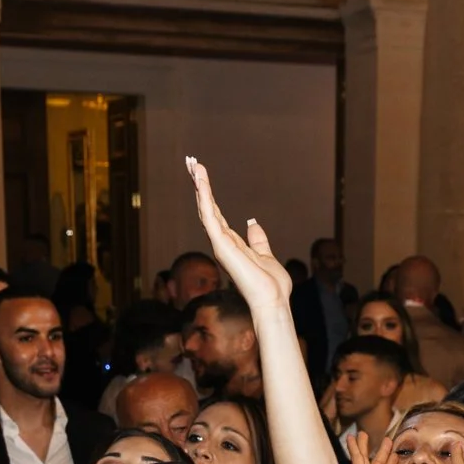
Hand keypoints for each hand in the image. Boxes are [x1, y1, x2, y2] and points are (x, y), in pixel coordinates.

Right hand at [187, 156, 293, 317]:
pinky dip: (204, 197)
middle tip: (190, 162)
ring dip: (199, 185)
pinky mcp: (221, 245)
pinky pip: (209, 216)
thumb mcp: (265, 255)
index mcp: (231, 244)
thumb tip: (252, 223)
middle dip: (199, 185)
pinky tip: (200, 180)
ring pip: (205, 209)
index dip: (208, 194)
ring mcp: (220, 244)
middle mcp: (222, 243)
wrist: (272, 301)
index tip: (201, 174)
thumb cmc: (271, 285)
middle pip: (206, 208)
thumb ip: (257, 239)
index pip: (216, 214)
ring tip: (192, 164)